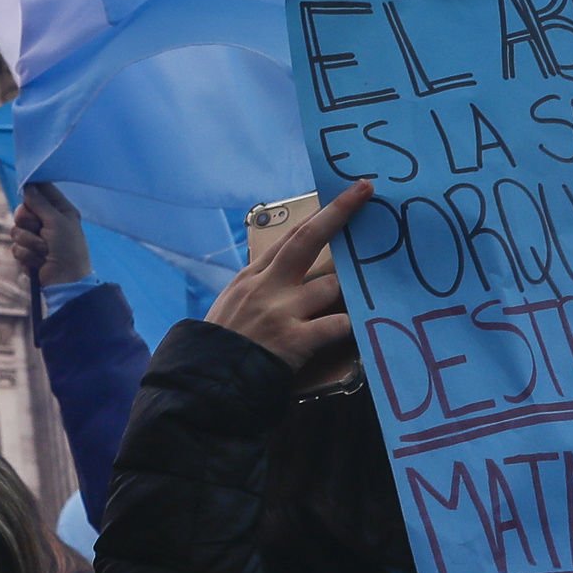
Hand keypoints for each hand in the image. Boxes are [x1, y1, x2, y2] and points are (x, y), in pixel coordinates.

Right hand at [10, 180, 92, 289]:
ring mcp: (36, 239)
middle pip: (22, 211)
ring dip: (29, 242)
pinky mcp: (27, 254)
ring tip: (45, 251)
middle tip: (39, 228)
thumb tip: (28, 186)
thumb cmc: (68, 249)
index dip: (32, 188)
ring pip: (15, 230)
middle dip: (28, 221)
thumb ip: (41, 203)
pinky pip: (15, 248)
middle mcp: (47, 223)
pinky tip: (39, 262)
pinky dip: (27, 256)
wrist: (66, 282)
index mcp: (60, 211)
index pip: (42, 191)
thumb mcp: (57, 221)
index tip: (24, 187)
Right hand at [204, 181, 372, 372]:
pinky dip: (349, 326)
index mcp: (253, 275)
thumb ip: (261, 285)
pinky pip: (335, 325)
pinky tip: (359, 329)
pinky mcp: (295, 339)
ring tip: (364, 296)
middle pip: (308, 239)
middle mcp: (268, 286)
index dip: (321, 213)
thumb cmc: (221, 344)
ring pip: (330, 286)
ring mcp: (282, 311)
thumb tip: (288, 272)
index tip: (346, 196)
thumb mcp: (233, 303)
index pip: (291, 235)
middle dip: (339, 213)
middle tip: (364, 192)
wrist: (207, 380)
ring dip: (346, 292)